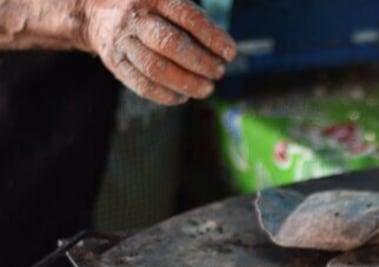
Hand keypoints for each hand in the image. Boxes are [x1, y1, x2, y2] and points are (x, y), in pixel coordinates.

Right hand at [80, 0, 236, 104]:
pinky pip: (141, 85)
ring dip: (186, 83)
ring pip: (155, 68)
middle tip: (219, 72)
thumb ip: (196, 21)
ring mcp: (123, 41)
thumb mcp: (169, 1)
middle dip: (199, 62)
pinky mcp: (115, 63)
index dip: (211, 36)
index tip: (230, 53)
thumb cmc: (152, 9)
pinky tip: (183, 97)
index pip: (187, 16)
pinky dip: (166, 95)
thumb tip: (225, 52)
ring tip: (207, 88)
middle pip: (169, 43)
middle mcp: (135, 17)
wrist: (99, 12)